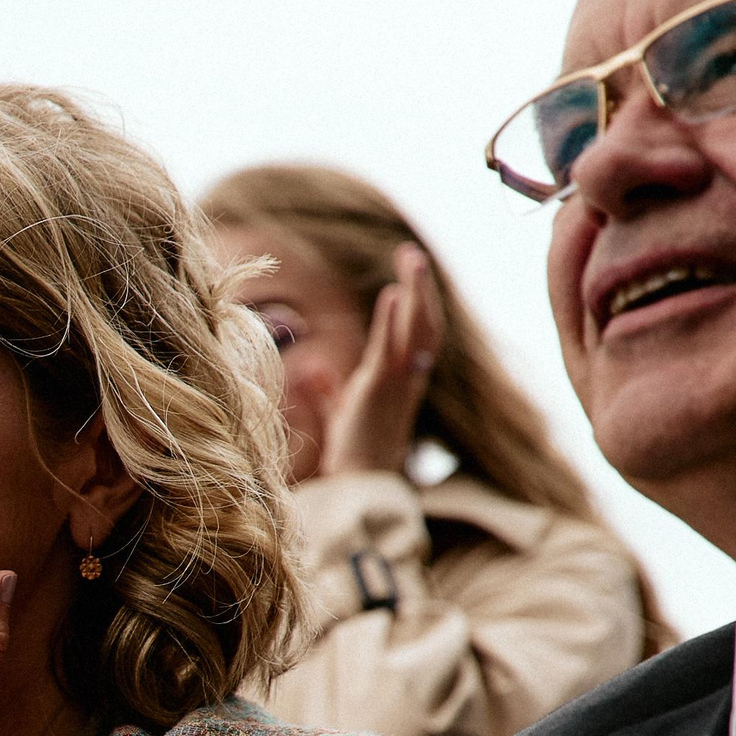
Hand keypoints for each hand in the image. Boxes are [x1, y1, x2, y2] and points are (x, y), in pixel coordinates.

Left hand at [319, 243, 444, 478]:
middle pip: (424, 322)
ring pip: (416, 327)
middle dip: (421, 287)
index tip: (405, 277)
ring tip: (412, 257)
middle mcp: (406, 377)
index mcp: (401, 380)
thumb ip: (326, 387)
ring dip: (416, 290)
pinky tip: (391, 292)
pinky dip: (391, 319)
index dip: (416, 303)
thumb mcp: (338, 412)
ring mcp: (397, 382)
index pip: (417, 333)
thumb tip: (311, 367)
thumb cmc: (351, 451)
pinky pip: (391, 348)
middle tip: (413, 253)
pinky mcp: (379, 390)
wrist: (359, 482)